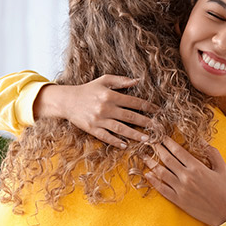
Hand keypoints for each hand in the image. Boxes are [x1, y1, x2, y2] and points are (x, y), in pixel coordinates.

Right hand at [34, 75, 157, 147]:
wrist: (66, 100)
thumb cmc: (88, 89)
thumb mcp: (103, 80)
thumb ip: (121, 81)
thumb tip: (138, 80)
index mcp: (110, 95)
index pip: (134, 102)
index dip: (148, 106)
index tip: (158, 111)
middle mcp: (106, 108)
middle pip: (130, 116)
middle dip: (146, 122)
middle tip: (158, 128)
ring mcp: (99, 119)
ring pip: (121, 128)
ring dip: (135, 134)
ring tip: (147, 139)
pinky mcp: (92, 129)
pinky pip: (106, 137)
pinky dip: (116, 141)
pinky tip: (125, 145)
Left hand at [144, 137, 225, 225]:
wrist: (224, 213)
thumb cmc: (224, 189)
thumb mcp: (222, 167)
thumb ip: (212, 152)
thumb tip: (201, 140)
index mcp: (197, 167)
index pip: (178, 151)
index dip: (168, 142)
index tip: (161, 136)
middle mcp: (186, 177)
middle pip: (167, 159)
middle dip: (157, 148)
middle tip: (149, 141)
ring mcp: (180, 189)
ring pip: (161, 173)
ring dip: (151, 163)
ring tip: (143, 155)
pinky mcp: (177, 200)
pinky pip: (161, 189)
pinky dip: (153, 181)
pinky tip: (147, 174)